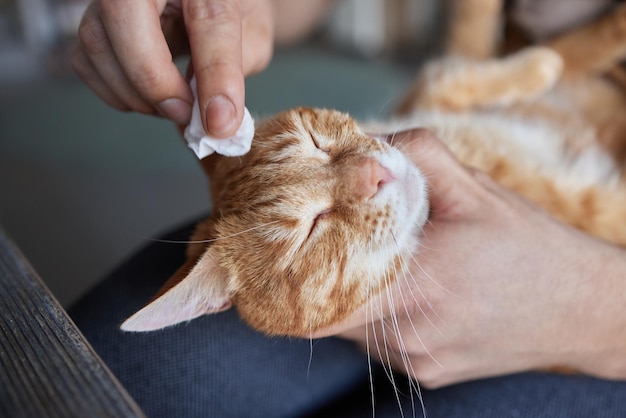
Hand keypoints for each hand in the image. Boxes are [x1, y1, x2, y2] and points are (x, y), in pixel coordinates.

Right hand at [72, 0, 273, 136]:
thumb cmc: (231, 9)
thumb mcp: (253, 31)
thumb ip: (241, 65)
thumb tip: (215, 116)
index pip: (210, 19)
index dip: (216, 74)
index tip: (220, 121)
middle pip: (123, 12)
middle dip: (154, 80)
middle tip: (186, 115)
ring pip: (97, 42)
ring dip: (136, 93)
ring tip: (175, 106)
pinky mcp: (90, 18)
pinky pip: (85, 61)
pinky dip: (117, 91)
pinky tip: (150, 97)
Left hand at [313, 129, 625, 387]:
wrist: (581, 309)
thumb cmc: (528, 246)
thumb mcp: (472, 187)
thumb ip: (411, 155)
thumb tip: (358, 145)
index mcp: (416, 284)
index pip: (319, 290)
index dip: (295, 266)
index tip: (289, 240)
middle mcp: (408, 335)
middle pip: (327, 309)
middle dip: (321, 274)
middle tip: (329, 241)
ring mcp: (415, 361)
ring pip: (350, 326)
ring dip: (350, 292)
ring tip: (376, 261)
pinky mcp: (425, 375)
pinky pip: (378, 342)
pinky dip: (376, 313)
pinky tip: (405, 288)